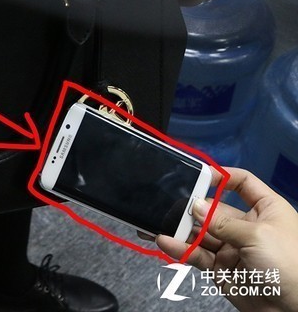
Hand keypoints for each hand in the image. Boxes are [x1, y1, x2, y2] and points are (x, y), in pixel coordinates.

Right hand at [157, 167, 297, 311]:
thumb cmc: (290, 266)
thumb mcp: (258, 236)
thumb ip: (222, 221)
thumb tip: (194, 205)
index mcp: (266, 209)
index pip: (243, 184)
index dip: (222, 177)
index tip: (199, 175)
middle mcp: (247, 225)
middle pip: (213, 208)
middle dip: (192, 207)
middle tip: (169, 204)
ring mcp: (232, 246)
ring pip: (201, 232)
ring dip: (181, 228)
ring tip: (159, 223)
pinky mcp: (220, 268)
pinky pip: (196, 254)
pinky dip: (180, 248)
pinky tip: (165, 241)